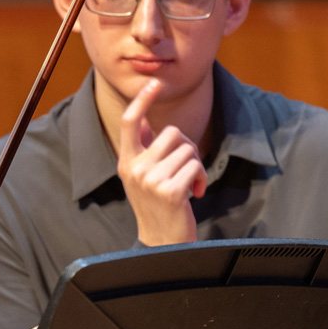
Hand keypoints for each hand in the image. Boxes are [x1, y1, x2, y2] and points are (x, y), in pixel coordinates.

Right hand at [117, 79, 203, 246]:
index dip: (142, 100)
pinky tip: (194, 194)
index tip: (154, 84)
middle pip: (172, 133)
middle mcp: (135, 169)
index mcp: (126, 162)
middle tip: (187, 169)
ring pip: (187, 149)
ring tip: (190, 185)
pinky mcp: (170, 192)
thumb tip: (140, 119)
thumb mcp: (141, 177)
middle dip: (187, 148)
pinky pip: (195, 167)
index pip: (129, 123)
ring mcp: (151, 181)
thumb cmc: (156, 206)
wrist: (161, 244)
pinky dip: (200, 179)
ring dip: (196, 166)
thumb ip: (142, 149)